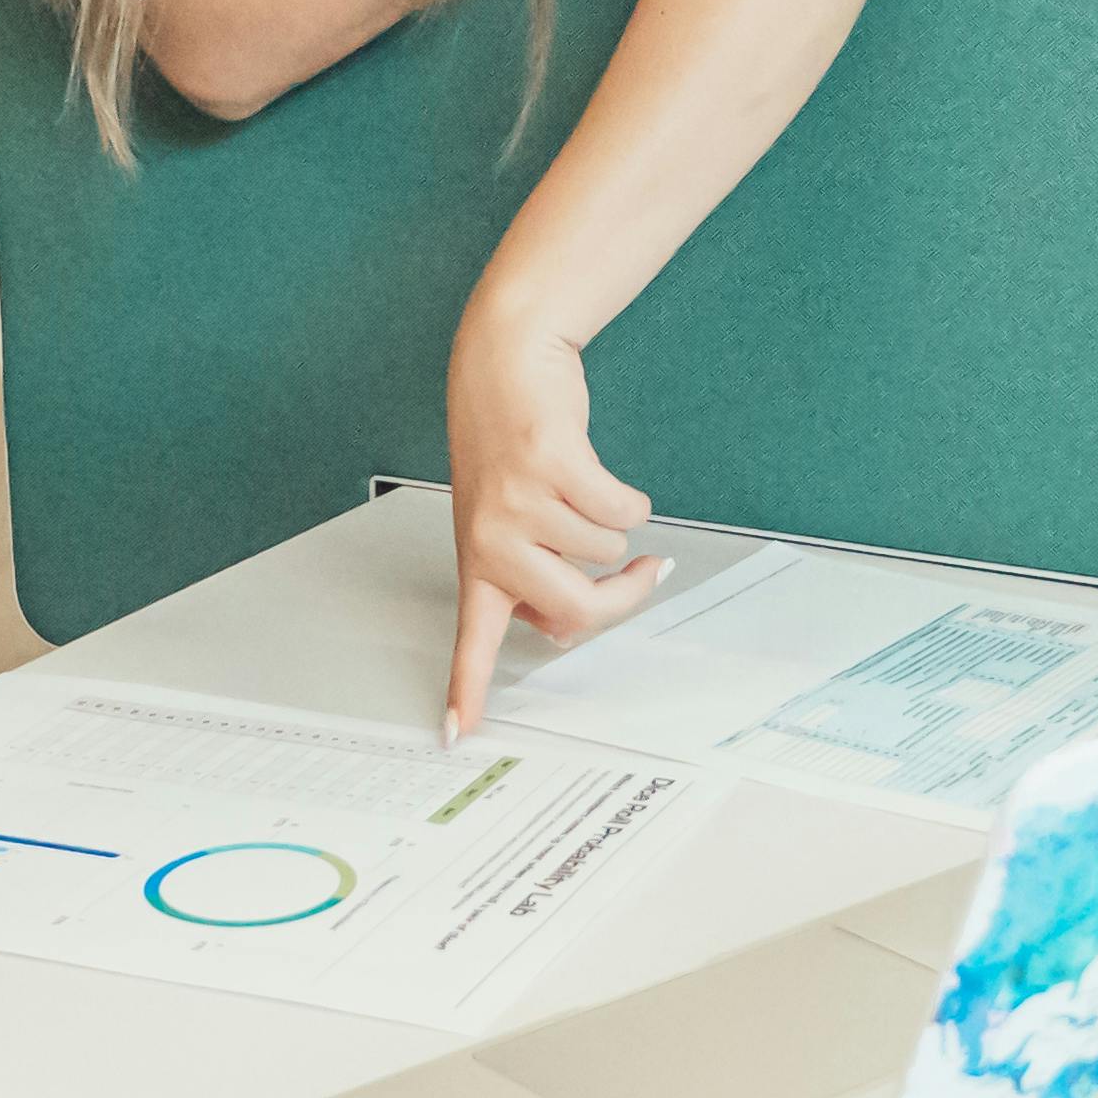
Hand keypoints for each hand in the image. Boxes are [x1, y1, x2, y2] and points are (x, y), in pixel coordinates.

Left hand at [443, 303, 671, 729]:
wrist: (503, 363)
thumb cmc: (510, 447)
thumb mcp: (505, 519)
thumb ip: (533, 574)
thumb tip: (573, 627)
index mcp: (478, 562)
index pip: (473, 639)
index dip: (469, 689)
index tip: (456, 735)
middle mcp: (493, 539)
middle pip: (580, 611)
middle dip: (624, 594)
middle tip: (641, 574)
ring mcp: (521, 502)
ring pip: (608, 549)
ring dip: (610, 521)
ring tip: (576, 487)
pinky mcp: (553, 463)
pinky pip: (622, 508)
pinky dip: (627, 495)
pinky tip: (592, 470)